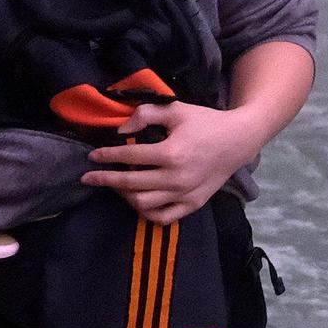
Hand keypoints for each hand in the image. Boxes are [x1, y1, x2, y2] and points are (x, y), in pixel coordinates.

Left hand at [83, 102, 259, 223]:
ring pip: (143, 204)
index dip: (107, 156)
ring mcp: (185, 194)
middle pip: (131, 183)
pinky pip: (163, 218)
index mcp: (171, 153)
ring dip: (124, 195)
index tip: (92, 156)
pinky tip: (136, 201)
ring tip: (116, 185)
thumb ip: (145, 115)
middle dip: (106, 180)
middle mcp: (176, 178)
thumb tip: (121, 131)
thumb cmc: (205, 122)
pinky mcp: (192, 204)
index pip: (130, 157)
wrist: (238, 140)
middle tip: (90, 177)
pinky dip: (146, 212)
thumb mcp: (175, 110)